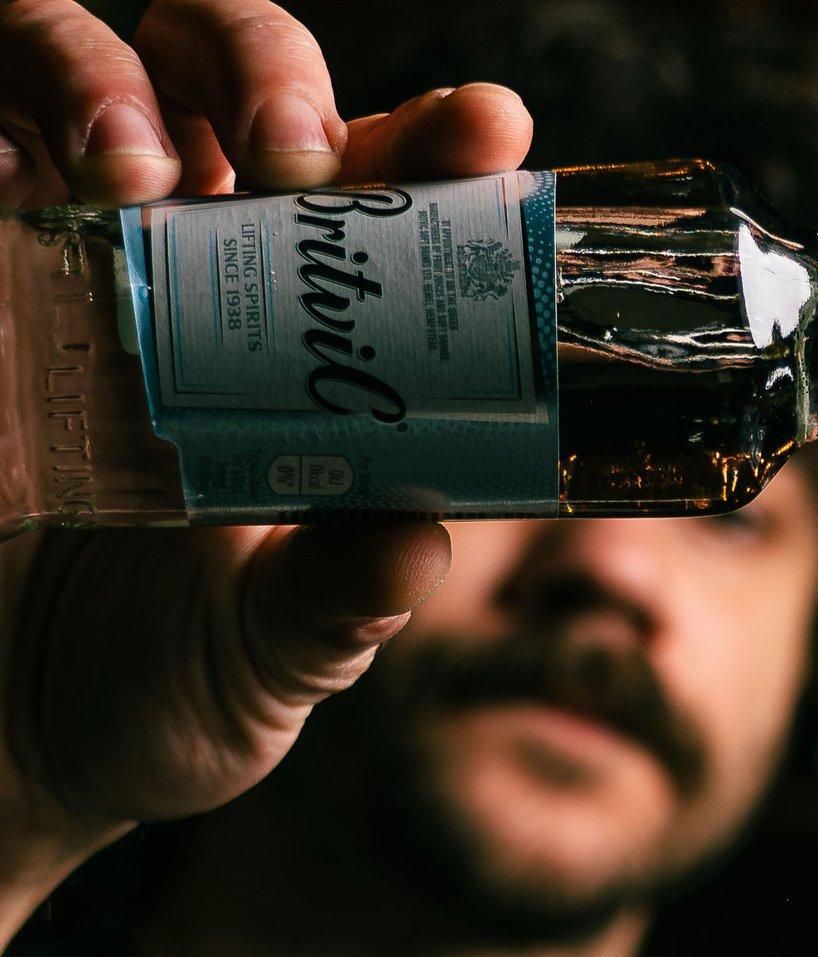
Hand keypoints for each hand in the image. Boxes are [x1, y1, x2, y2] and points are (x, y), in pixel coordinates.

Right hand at [0, 1, 531, 882]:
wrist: (15, 746)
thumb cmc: (165, 686)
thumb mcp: (271, 657)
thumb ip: (337, 600)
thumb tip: (415, 539)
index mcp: (302, 344)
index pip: (377, 197)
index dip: (436, 141)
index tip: (488, 129)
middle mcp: (181, 269)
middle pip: (224, 73)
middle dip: (265, 70)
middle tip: (290, 159)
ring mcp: (53, 259)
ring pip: (70, 57)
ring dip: (101, 79)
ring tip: (131, 172)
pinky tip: (7, 183)